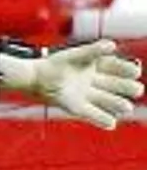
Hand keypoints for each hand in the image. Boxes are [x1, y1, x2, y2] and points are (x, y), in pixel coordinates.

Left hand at [0, 39, 143, 129]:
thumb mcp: (75, 55)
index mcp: (95, 66)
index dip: (126, 70)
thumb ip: (93, 50)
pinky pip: (91, 114)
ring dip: (117, 104)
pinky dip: (100, 119)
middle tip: (137, 90)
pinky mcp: (75, 106)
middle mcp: (94, 81)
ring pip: (106, 100)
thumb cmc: (54, 64)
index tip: (135, 71)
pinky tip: (111, 124)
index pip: (116, 67)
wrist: (33, 77)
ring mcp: (86, 94)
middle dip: (126, 88)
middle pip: (115, 85)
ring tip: (126, 107)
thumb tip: (113, 45)